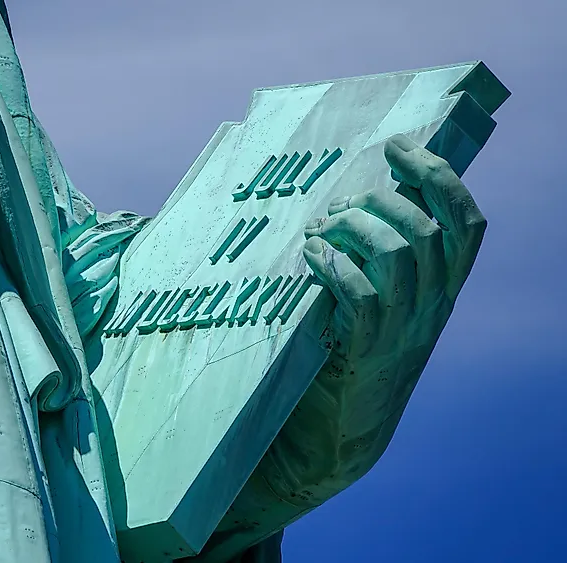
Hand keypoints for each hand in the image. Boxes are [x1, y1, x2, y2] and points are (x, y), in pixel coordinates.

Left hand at [302, 134, 486, 395]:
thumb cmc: (352, 352)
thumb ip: (384, 259)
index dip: (438, 177)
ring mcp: (403, 330)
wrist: (339, 431)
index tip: (399, 147)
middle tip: (338, 205)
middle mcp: (432, 306)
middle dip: (380, 200)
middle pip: (427, 230)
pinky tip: (311, 256)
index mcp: (442, 289)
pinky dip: (334, 264)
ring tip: (319, 230)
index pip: (466, 223)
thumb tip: (363, 199)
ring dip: (353, 228)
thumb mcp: (382, 302)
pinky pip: (362, 294)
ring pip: (398, 254)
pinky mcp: (368, 351)